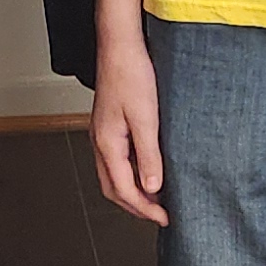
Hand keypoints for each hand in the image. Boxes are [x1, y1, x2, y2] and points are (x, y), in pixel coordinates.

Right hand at [90, 33, 169, 222]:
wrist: (120, 46)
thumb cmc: (131, 74)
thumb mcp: (146, 118)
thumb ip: (149, 155)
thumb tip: (152, 187)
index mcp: (107, 143)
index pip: (123, 189)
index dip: (145, 209)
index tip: (165, 218)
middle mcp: (100, 142)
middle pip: (113, 188)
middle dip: (136, 206)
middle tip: (161, 215)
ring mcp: (102, 134)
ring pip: (113, 175)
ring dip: (133, 191)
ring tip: (157, 198)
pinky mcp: (109, 126)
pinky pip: (116, 160)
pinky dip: (131, 174)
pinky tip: (148, 170)